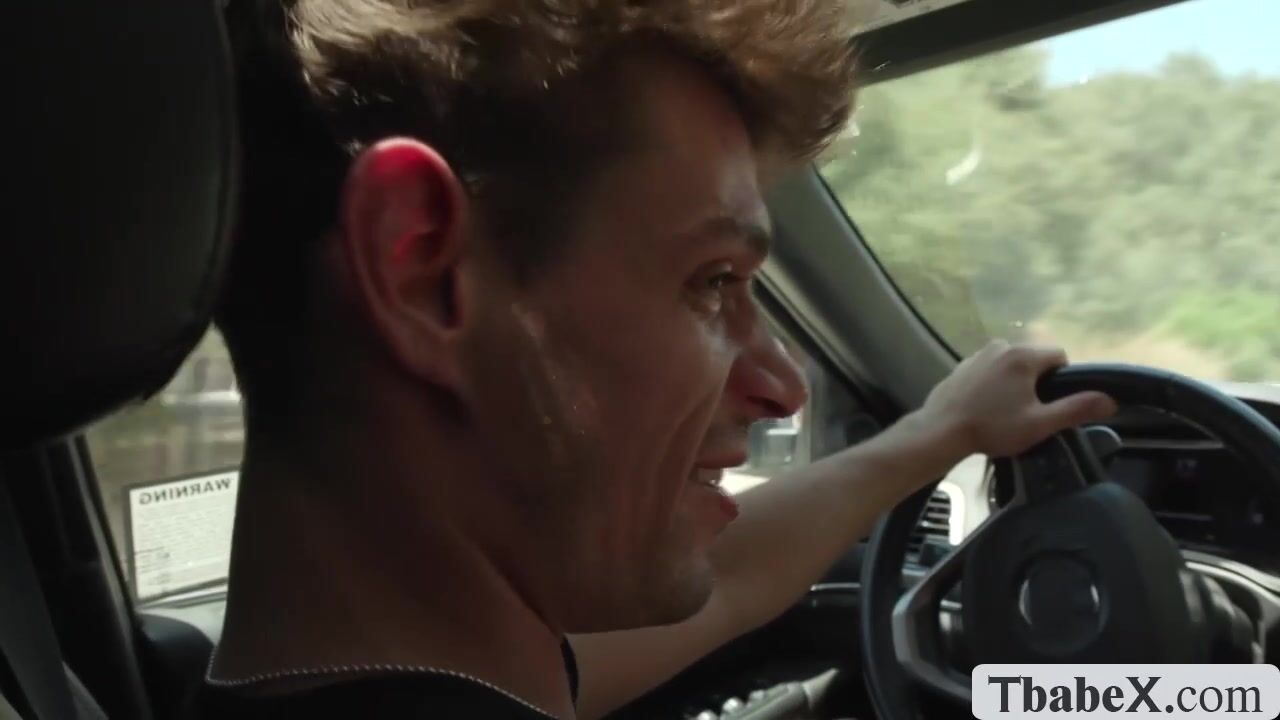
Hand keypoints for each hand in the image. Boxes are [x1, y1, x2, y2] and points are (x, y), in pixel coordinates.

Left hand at [920, 340, 1117, 458]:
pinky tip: (985, 407)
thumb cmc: (992, 427)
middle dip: (1037, 381)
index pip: (1059, 356)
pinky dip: (994, 383)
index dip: (1062, 380)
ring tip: (1006, 411)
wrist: (940, 431)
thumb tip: (1110, 400)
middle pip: (1034, 359)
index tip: (1051, 404)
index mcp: (1022, 356)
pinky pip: (989, 370)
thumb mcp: (1040, 423)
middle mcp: (1000, 346)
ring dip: (1015, 382)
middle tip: (1028, 411)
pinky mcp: (961, 366)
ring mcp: (977, 354)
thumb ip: (1076, 409)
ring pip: (1010, 365)